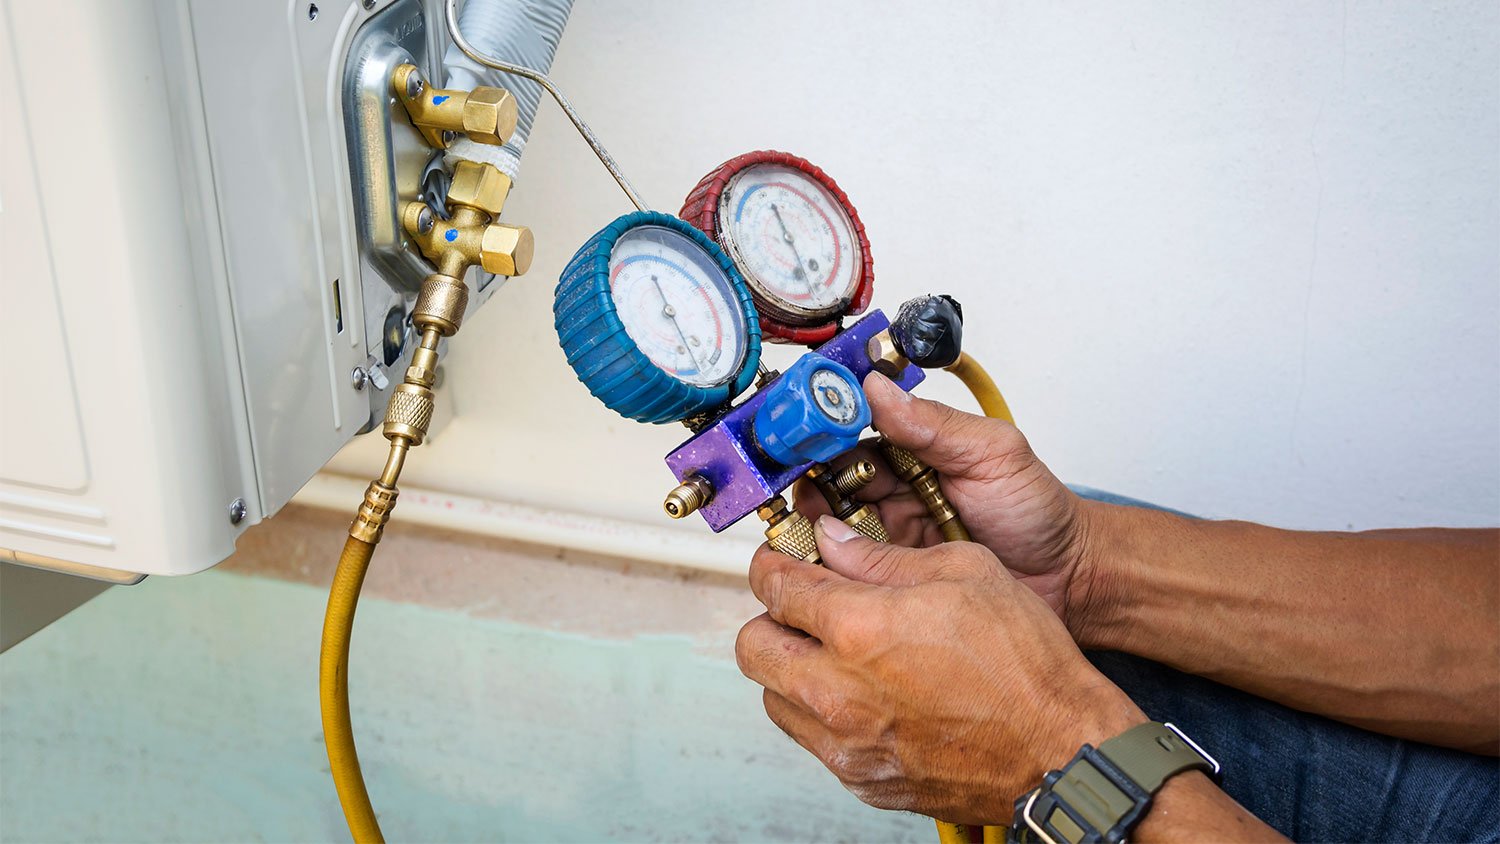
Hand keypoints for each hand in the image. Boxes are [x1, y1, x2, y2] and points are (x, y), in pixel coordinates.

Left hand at [736, 518, 1144, 823]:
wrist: (1061, 750)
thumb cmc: (1026, 665)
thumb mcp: (964, 572)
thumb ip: (883, 556)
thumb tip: (835, 541)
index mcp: (857, 629)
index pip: (774, 586)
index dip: (774, 564)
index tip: (782, 562)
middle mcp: (839, 692)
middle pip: (753, 646)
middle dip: (772, 619)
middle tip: (806, 608)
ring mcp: (847, 744)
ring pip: (775, 698)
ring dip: (794, 669)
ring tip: (839, 654)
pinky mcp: (863, 780)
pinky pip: (814, 741)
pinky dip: (826, 714)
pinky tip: (868, 696)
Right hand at [794, 371, 1100, 630]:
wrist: (1067, 579)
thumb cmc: (1037, 512)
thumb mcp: (994, 454)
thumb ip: (936, 424)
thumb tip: (878, 388)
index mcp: (912, 447)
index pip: (851, 431)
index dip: (821, 432)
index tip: (799, 435)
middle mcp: (893, 488)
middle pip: (827, 480)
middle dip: (808, 486)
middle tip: (804, 497)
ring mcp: (889, 534)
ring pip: (830, 526)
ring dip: (816, 529)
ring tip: (815, 537)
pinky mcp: (891, 576)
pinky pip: (849, 570)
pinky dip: (832, 569)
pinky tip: (827, 569)